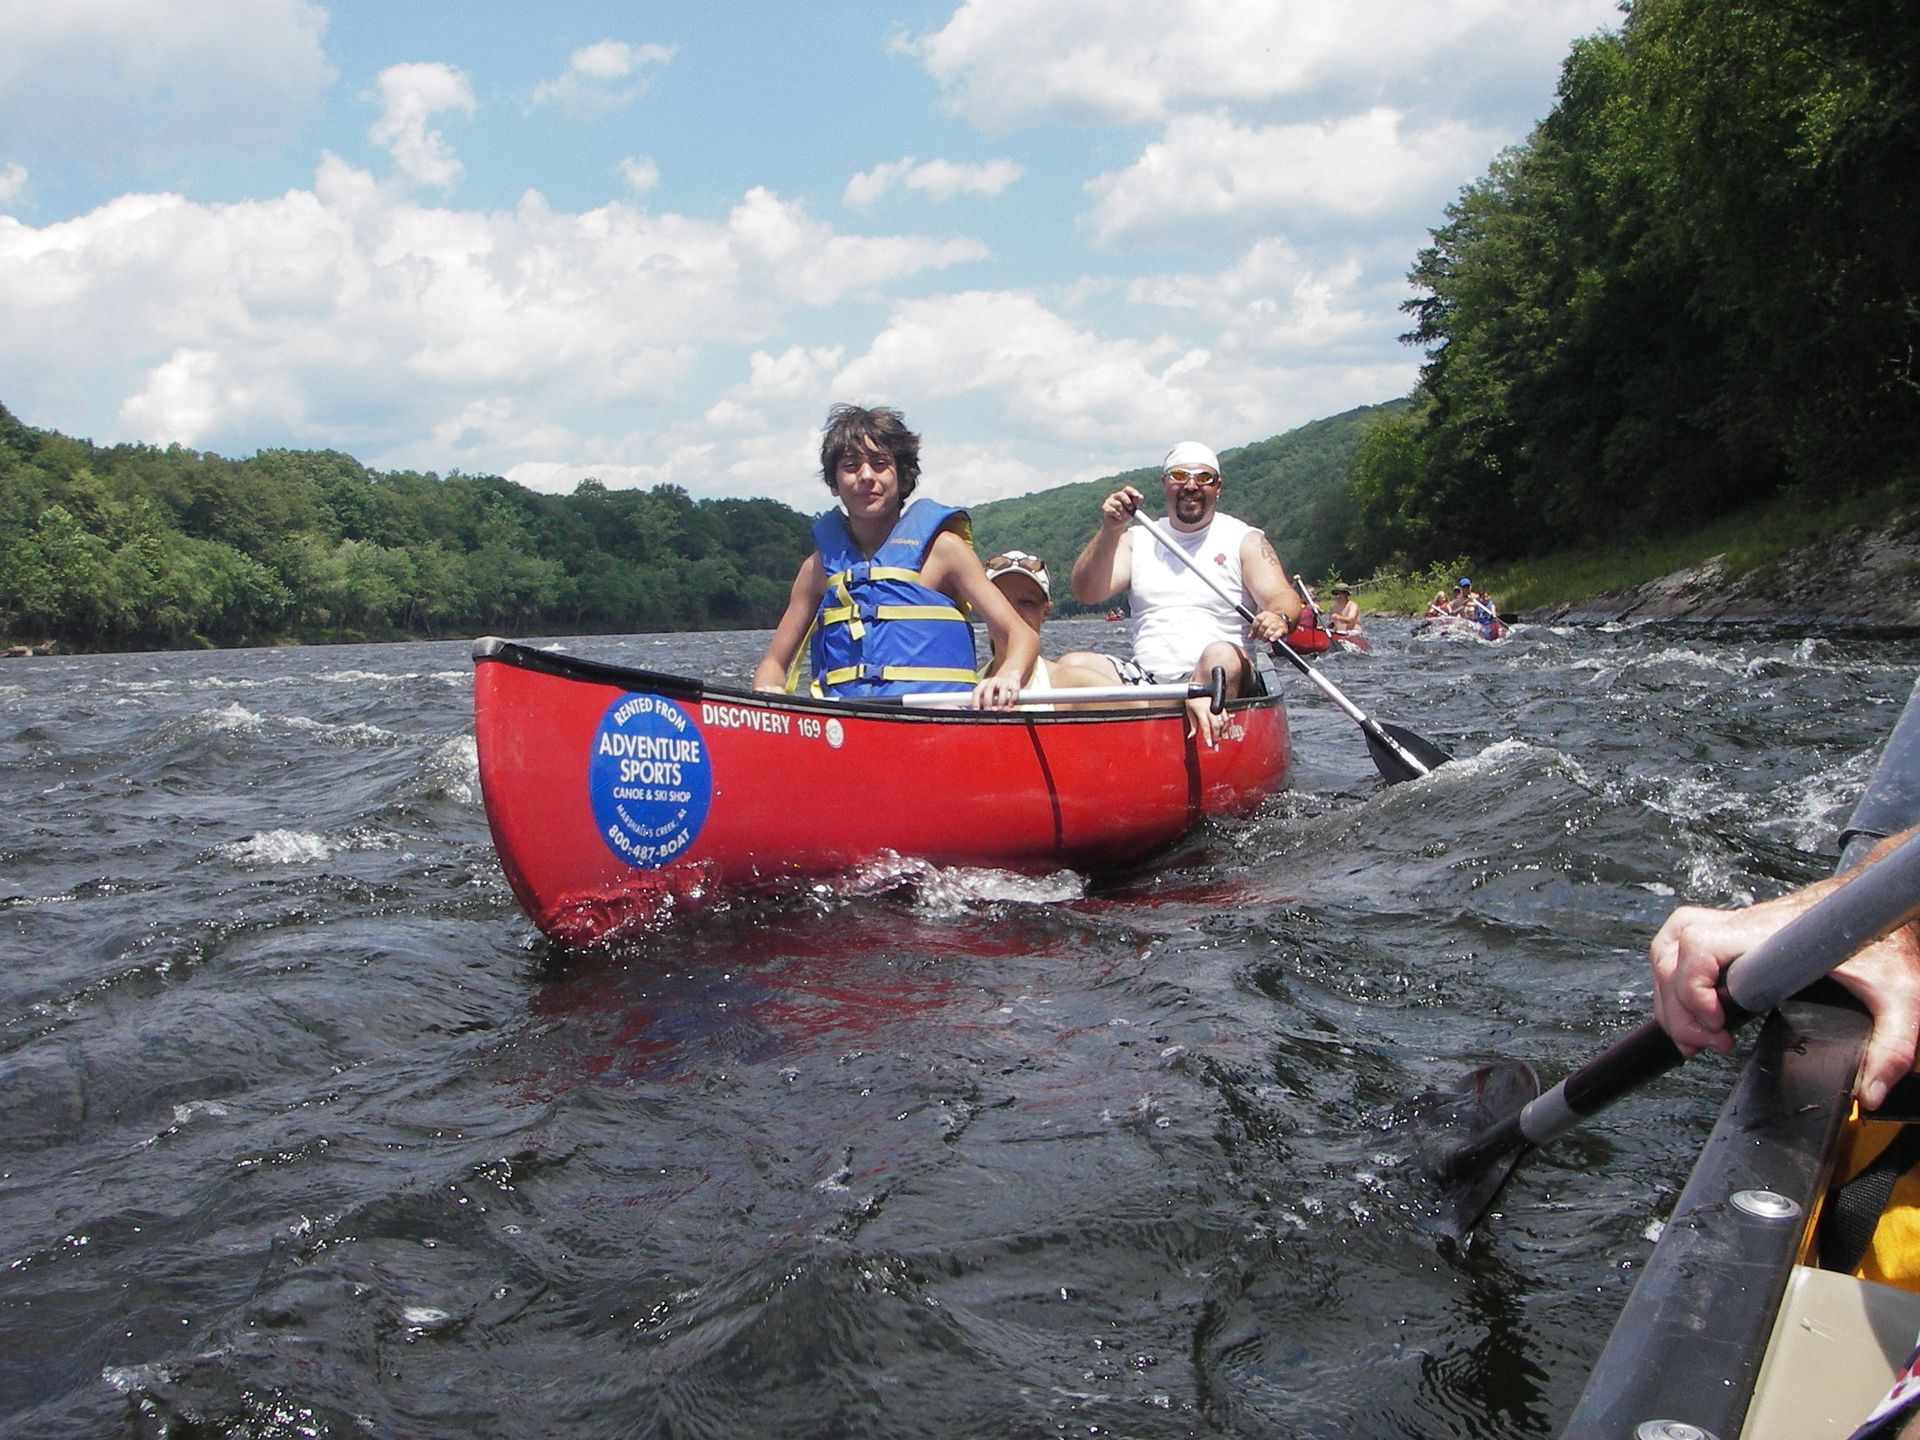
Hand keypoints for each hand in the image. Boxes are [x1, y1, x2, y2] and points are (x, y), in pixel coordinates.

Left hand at [971, 674, 1021, 709]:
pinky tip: (1010, 705)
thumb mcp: (988, 692)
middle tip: (988, 710)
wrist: (1009, 676)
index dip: (975, 701)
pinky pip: (1013, 691)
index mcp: (984, 683)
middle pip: (988, 689)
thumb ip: (983, 702)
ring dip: (1000, 701)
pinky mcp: (1014, 684)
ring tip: (1000, 709)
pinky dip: (1012, 699)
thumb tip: (979, 715)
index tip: (976, 710)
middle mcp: (993, 680)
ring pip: (1002, 689)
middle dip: (988, 701)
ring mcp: (1004, 681)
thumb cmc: (996, 689)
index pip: (977, 691)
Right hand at [1100, 487, 1142, 529]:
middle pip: (1121, 494)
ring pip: (1117, 504)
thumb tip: (1140, 496)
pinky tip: (1118, 517)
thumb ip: (1137, 503)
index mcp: (1124, 495)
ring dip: (1123, 512)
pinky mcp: (1105, 507)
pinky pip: (1112, 510)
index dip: (1132, 491)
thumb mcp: (1134, 510)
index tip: (1137, 495)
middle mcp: (1116, 496)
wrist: (1117, 525)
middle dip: (1127, 501)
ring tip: (1124, 516)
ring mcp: (1110, 501)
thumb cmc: (1126, 515)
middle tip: (1130, 508)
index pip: (1127, 489)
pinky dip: (1117, 515)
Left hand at [1184, 694, 1227, 749]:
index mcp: (1201, 710)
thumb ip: (1192, 725)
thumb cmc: (1192, 698)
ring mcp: (1217, 706)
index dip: (1208, 736)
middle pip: (1216, 725)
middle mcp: (1210, 708)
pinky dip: (1227, 724)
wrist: (1198, 686)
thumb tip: (1190, 736)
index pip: (1205, 726)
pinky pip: (1227, 716)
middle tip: (1216, 745)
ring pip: (1223, 721)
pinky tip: (1226, 730)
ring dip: (1223, 731)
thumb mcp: (1189, 711)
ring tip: (1222, 739)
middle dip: (1217, 736)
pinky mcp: (1221, 705)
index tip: (1209, 744)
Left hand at [1247, 608, 1288, 643]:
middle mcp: (1272, 617)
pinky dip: (1275, 636)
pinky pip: (1279, 632)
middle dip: (1260, 633)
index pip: (1258, 619)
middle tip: (1259, 638)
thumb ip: (1255, 629)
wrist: (1282, 621)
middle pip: (1264, 625)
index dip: (1254, 628)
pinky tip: (1271, 639)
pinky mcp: (1284, 628)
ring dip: (1266, 635)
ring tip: (1264, 639)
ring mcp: (1278, 622)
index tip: (1252, 635)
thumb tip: (1250, 636)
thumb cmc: (1270, 623)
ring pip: (1271, 628)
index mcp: (1265, 614)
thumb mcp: (1261, 623)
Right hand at [1651, 897, 1919, 1108]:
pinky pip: (1679, 944)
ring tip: (1693, 1031)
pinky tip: (1696, 1009)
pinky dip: (1674, 977)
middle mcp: (1745, 926)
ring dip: (1668, 990)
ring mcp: (1735, 925)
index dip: (1693, 989)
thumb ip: (1891, 1049)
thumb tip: (1869, 1093)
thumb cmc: (1886, 940)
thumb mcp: (1901, 998)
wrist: (1881, 905)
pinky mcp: (1733, 931)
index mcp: (1773, 937)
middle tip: (1704, 1041)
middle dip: (1676, 1003)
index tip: (1717, 1028)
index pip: (1701, 946)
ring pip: (1668, 943)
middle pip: (1672, 949)